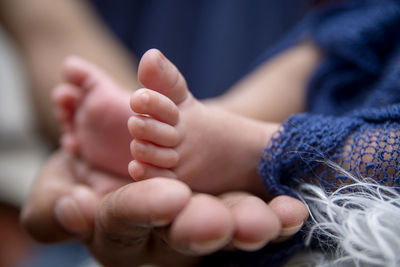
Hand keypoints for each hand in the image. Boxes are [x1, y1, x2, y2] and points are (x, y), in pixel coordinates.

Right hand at [21, 150, 307, 265]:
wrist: (129, 159)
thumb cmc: (84, 181)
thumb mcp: (58, 189)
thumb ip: (55, 208)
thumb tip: (77, 210)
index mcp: (117, 234)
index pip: (126, 223)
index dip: (145, 210)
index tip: (170, 196)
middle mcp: (161, 238)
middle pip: (186, 237)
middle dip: (210, 228)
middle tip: (237, 222)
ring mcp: (196, 224)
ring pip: (227, 230)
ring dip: (254, 224)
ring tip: (281, 216)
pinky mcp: (224, 208)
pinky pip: (252, 215)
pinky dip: (274, 214)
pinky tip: (292, 209)